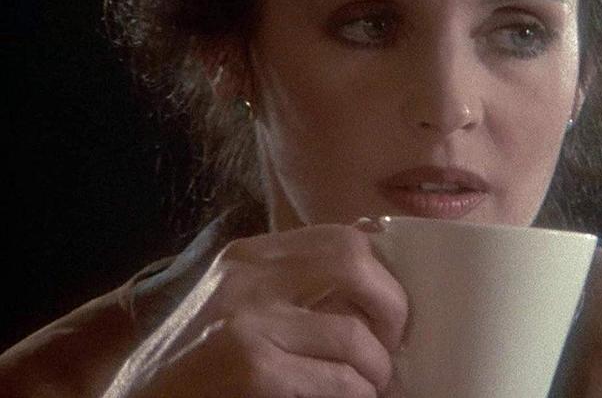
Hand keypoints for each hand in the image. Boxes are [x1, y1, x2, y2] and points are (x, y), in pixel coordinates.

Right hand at [103, 224, 407, 396]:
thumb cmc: (192, 366)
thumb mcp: (236, 305)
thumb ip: (291, 284)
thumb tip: (375, 264)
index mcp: (248, 257)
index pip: (341, 236)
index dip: (383, 269)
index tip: (391, 305)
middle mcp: (247, 277)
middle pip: (355, 262)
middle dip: (391, 306)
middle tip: (393, 344)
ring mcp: (247, 323)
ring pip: (354, 336)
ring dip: (376, 371)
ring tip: (372, 387)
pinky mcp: (252, 369)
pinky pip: (339, 382)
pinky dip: (355, 395)